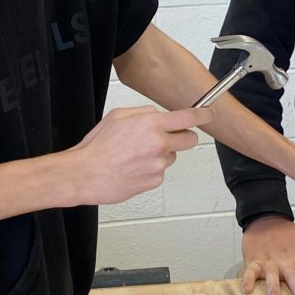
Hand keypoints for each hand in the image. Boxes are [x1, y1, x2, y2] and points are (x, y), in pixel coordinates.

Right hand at [69, 106, 211, 204]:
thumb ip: (144, 113)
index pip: (188, 117)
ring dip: (161, 154)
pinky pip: (160, 171)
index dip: (204, 115)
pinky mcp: (154, 181)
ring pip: (172, 156)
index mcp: (150, 124)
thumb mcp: (118, 116)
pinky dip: (151, 169)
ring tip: (136, 156)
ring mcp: (158, 165)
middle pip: (189, 139)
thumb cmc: (97, 147)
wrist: (85, 174)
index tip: (210, 114)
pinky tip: (133, 168)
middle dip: (182, 136)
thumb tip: (159, 116)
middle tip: (166, 137)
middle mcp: (158, 144)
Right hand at [241, 216, 294, 294]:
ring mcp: (269, 262)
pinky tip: (246, 290)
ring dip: (273, 287)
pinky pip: (250, 272)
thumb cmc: (287, 234)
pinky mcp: (254, 262)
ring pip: (271, 276)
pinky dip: (247, 281)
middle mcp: (285, 263)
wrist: (265, 218)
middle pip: (293, 277)